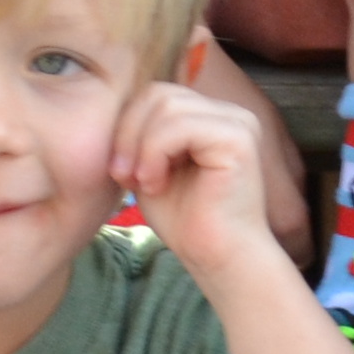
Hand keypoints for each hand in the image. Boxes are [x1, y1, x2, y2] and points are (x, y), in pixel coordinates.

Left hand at [114, 73, 284, 284]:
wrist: (218, 260)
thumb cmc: (186, 222)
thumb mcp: (151, 168)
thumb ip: (141, 135)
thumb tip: (115, 107)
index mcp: (211, 117)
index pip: (157, 94)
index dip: (127, 126)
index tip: (118, 170)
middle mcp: (229, 113)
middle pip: (159, 93)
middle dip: (129, 133)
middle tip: (123, 176)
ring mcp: (237, 122)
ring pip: (167, 105)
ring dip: (141, 146)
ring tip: (142, 183)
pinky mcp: (238, 138)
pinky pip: (179, 125)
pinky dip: (155, 153)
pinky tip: (156, 184)